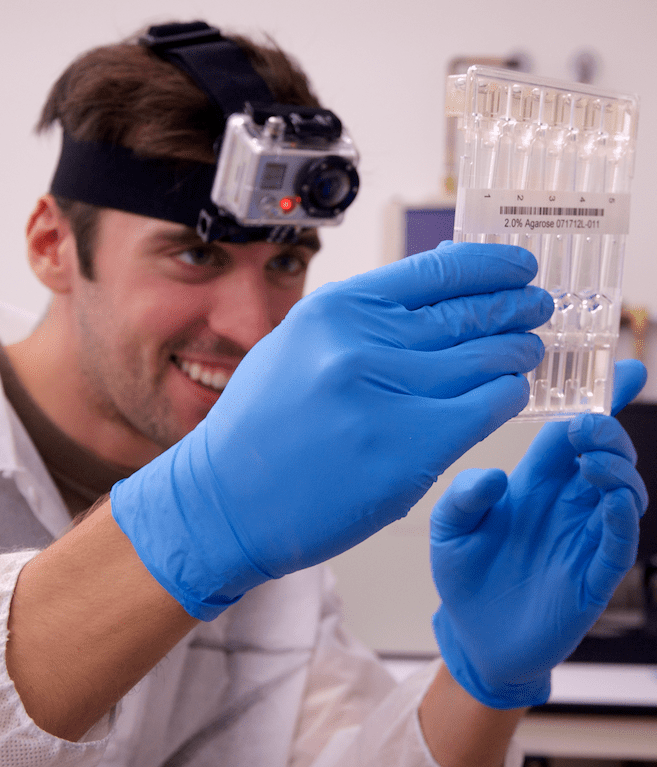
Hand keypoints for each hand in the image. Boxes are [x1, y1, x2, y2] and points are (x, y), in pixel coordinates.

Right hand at [111, 242, 551, 618]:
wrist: (226, 500)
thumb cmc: (262, 428)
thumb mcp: (299, 347)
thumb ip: (362, 321)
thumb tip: (434, 298)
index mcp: (337, 310)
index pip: (437, 271)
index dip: (491, 267)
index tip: (518, 268)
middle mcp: (364, 344)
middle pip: (469, 313)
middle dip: (516, 308)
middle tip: (539, 308)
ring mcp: (388, 396)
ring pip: (487, 359)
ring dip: (518, 353)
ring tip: (529, 352)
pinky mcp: (410, 449)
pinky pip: (485, 409)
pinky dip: (507, 397)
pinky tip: (512, 394)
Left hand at [430, 359, 648, 708]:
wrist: (473, 636)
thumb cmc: (464, 576)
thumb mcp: (448, 531)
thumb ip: (462, 499)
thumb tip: (494, 476)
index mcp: (534, 485)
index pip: (569, 434)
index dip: (593, 403)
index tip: (619, 370)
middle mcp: (565, 505)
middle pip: (604, 455)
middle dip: (606, 433)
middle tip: (589, 427)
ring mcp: (583, 538)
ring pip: (623, 493)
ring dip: (618, 470)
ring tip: (593, 463)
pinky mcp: (593, 575)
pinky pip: (619, 542)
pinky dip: (623, 520)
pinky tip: (612, 504)